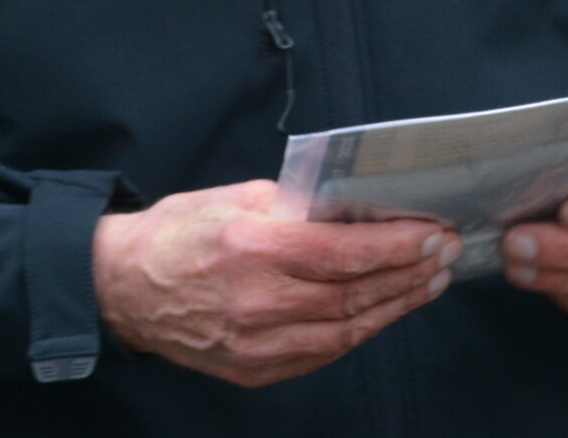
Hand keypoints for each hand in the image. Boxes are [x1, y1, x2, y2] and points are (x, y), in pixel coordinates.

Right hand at [92, 180, 460, 387]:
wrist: (123, 288)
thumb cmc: (182, 232)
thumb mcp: (239, 197)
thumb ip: (300, 205)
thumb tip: (358, 207)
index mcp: (252, 247)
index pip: (344, 253)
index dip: (397, 245)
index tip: (432, 232)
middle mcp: (255, 302)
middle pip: (354, 294)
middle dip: (410, 274)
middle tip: (445, 254)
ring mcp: (254, 344)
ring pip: (347, 330)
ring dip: (397, 306)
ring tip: (430, 283)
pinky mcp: (253, 371)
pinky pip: (322, 353)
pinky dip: (361, 331)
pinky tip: (385, 310)